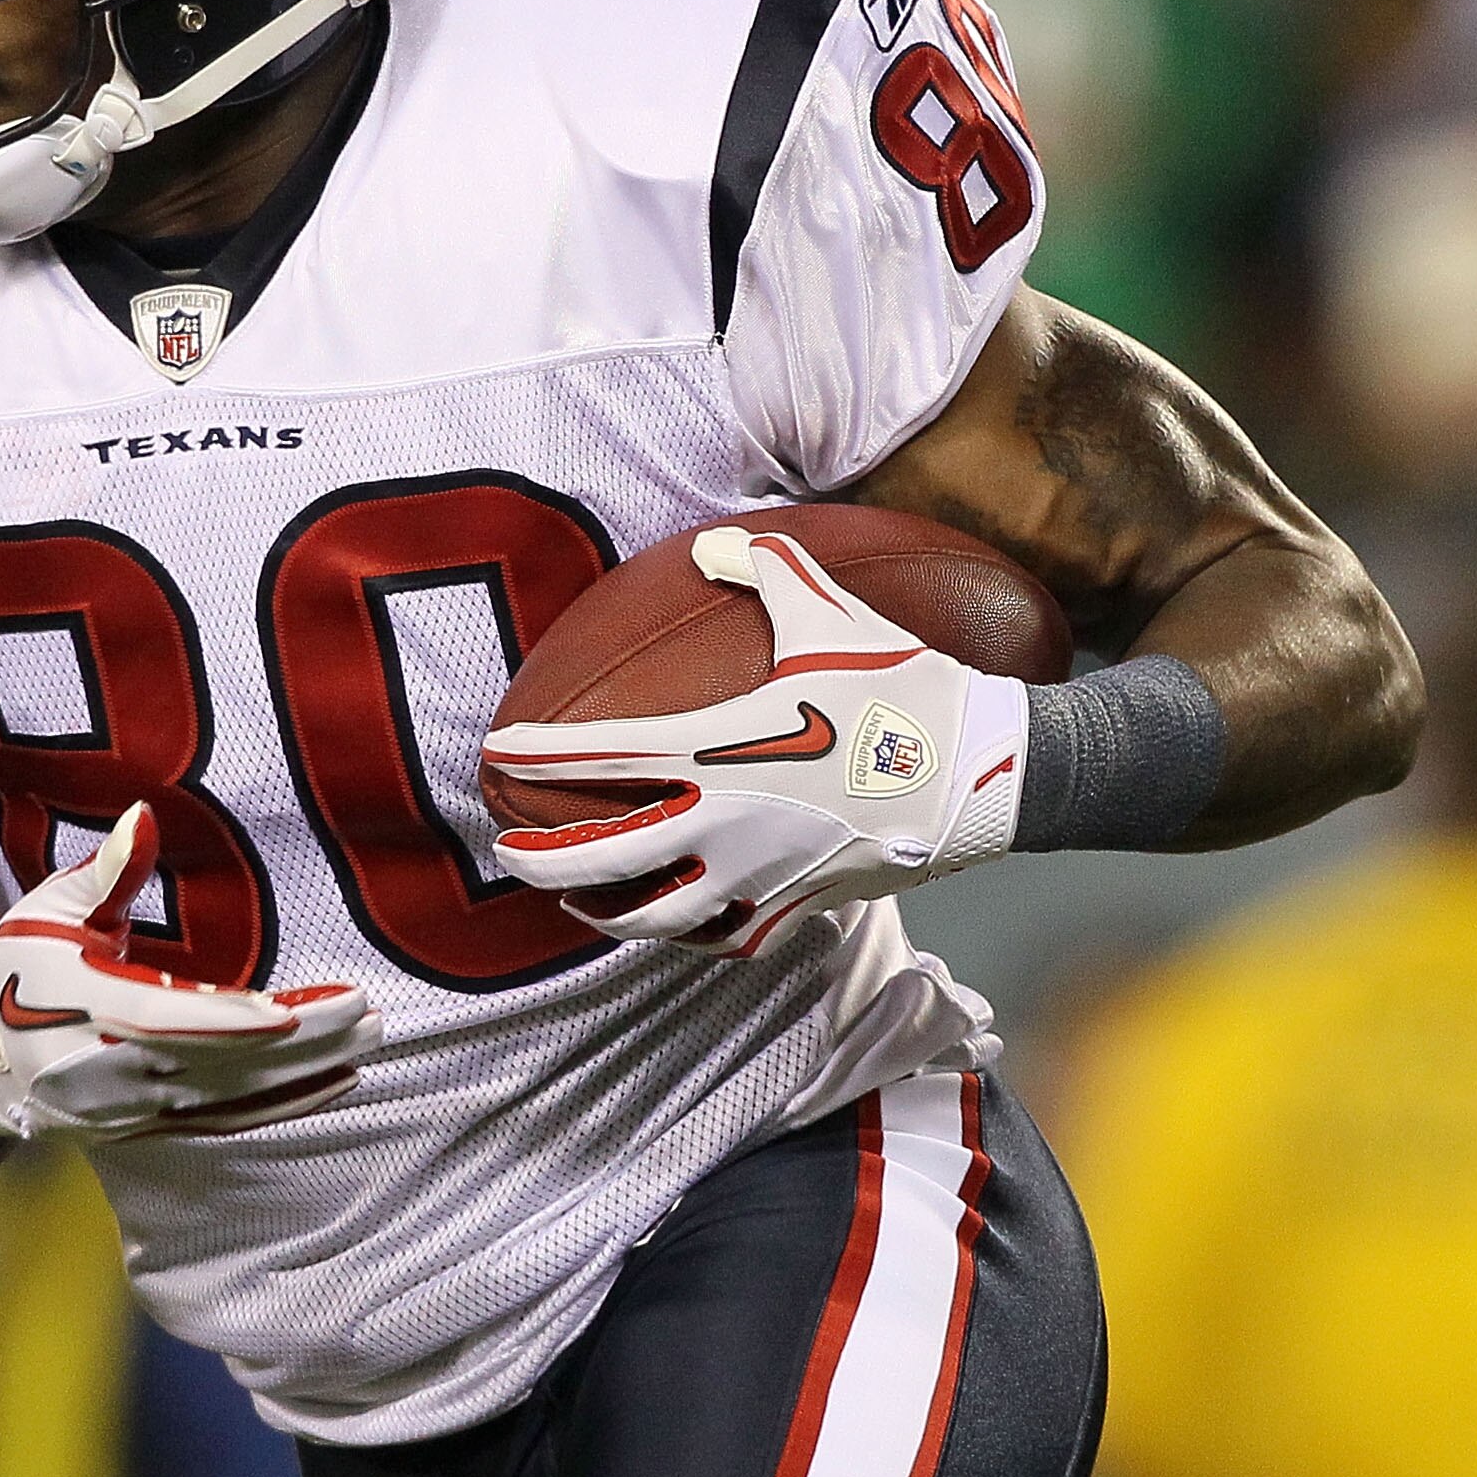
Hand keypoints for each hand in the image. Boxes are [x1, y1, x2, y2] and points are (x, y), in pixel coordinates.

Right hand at [0, 805, 373, 1140]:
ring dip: (305, 1072)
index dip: (237, 1021)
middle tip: (368, 1014)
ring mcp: (127, 1108)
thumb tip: (145, 816)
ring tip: (367, 1040)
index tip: (302, 1007)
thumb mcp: (48, 909)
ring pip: (231, 1096)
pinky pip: (225, 1120)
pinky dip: (282, 1104)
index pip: (170, 1021)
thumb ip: (106, 871)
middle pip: (218, 1062)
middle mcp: (106, 1070)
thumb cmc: (15, 966)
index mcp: (81, 1008)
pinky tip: (334, 1082)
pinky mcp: (145, 1127)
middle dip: (299, 1043)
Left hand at [483, 523, 1028, 959]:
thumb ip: (765, 567)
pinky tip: (666, 924)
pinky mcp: (798, 907)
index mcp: (719, 750)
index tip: (495, 753)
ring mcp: (759, 876)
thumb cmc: (902, 689)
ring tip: (571, 900)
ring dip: (603, 911)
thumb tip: (715, 540)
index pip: (602, 756)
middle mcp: (725, 824)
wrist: (980, 772)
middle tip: (503, 852)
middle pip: (604, 857)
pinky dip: (683, 936)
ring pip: (655, 916)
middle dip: (540, 859)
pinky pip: (723, 936)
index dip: (539, 755)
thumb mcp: (830, 614)